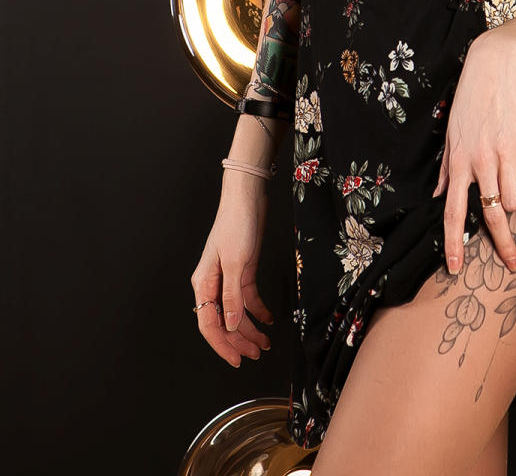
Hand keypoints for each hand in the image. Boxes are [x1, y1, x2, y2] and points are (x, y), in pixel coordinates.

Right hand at [191, 178, 273, 366]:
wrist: (247, 199)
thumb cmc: (236, 225)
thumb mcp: (235, 262)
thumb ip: (231, 296)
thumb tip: (229, 326)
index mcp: (204, 283)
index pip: (209, 324)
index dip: (222, 346)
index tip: (237, 360)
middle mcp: (213, 284)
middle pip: (223, 322)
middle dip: (239, 341)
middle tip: (256, 355)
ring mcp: (228, 279)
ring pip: (236, 313)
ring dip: (250, 329)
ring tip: (265, 344)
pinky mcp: (243, 271)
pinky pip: (247, 299)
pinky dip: (258, 311)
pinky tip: (268, 320)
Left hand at [431, 30, 515, 273]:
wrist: (495, 68)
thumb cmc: (469, 100)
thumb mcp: (450, 134)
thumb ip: (446, 168)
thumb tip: (439, 196)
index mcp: (458, 162)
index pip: (453, 211)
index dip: (454, 242)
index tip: (456, 267)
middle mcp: (481, 162)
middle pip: (491, 215)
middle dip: (502, 245)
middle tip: (512, 265)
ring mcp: (505, 154)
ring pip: (515, 200)